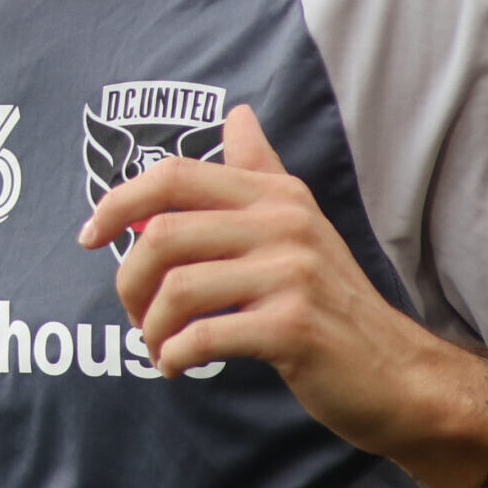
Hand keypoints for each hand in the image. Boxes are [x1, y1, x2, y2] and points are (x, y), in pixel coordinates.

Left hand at [76, 103, 470, 456]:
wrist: (399, 373)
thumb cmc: (334, 302)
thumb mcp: (300, 225)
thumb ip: (260, 172)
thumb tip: (237, 113)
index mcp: (275, 195)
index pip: (174, 176)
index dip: (118, 201)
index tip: (88, 235)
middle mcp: (283, 223)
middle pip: (163, 234)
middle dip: (129, 279)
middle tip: (134, 313)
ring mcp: (292, 274)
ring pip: (178, 289)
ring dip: (150, 327)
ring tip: (157, 345)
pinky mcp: (293, 327)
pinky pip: (205, 335)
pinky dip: (175, 355)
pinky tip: (176, 365)